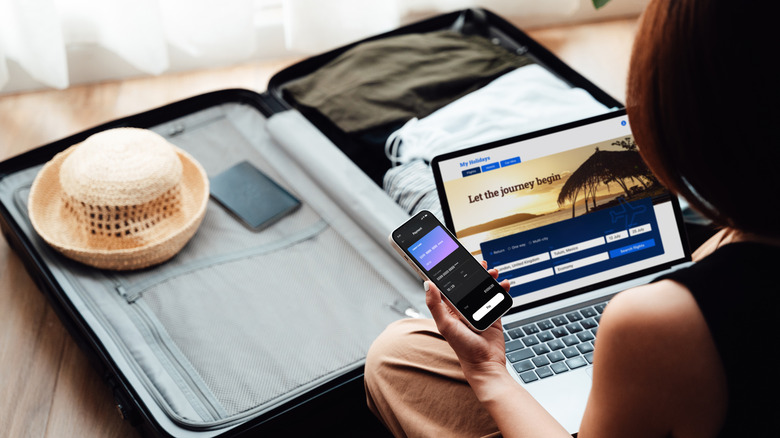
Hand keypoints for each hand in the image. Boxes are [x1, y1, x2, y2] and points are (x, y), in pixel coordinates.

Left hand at [425, 261, 510, 377]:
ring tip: (492, 272)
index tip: (453, 259)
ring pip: (484, 288)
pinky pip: (497, 297)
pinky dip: (501, 289)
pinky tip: (503, 284)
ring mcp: (479, 310)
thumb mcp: (445, 325)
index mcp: (450, 309)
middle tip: (478, 263)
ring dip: (488, 278)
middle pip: (468, 284)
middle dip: (474, 272)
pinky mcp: (493, 314)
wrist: (486, 364)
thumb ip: (435, 305)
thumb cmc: (463, 348)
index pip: (449, 286)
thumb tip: (427, 284)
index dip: (451, 273)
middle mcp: (464, 308)